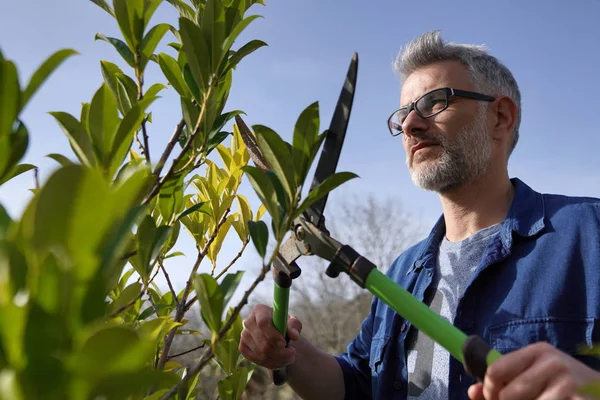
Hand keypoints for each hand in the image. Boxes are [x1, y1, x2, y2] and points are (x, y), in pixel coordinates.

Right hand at [239, 304, 302, 369]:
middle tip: (292, 353)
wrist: (275, 333)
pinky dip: (270, 364)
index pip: (263, 323)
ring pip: (260, 354)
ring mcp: (244, 335)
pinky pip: (255, 360)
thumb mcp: (292, 323)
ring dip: (277, 360)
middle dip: (280, 352)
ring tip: (289, 358)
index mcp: (260, 310)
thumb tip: (294, 335)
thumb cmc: (284, 325)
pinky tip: (280, 361)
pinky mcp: (242, 347)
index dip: (273, 335)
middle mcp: (248, 322)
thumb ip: (294, 327)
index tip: (284, 343)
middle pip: (262, 342)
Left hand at [468, 342, 599, 399]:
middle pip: (508, 395)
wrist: (599, 387)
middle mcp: (551, 363)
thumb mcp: (533, 372)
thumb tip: (472, 391)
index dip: (489, 390)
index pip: (496, 370)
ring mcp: (567, 383)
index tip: (492, 399)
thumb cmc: (560, 381)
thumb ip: (502, 379)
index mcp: (536, 351)